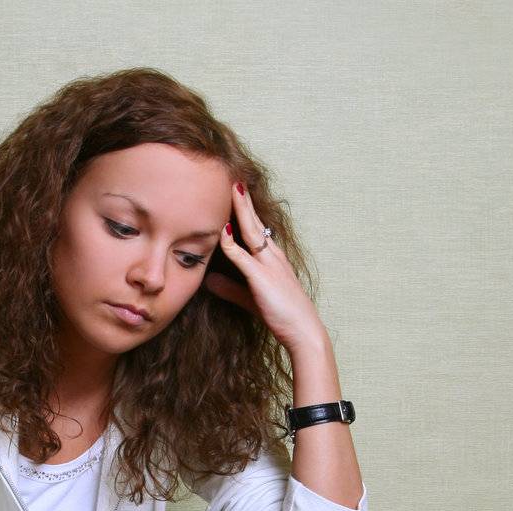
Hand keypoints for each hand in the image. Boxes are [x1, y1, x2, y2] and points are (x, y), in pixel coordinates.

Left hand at [205, 181, 326, 353]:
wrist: (303, 331)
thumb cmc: (282, 315)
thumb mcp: (251, 299)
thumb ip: (230, 288)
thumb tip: (210, 280)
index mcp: (272, 258)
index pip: (256, 228)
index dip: (245, 210)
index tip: (234, 192)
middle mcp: (272, 256)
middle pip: (254, 222)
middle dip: (243, 199)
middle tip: (232, 177)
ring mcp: (269, 265)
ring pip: (251, 231)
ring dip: (240, 209)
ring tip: (231, 188)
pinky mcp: (262, 278)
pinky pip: (243, 257)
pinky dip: (231, 243)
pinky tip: (222, 230)